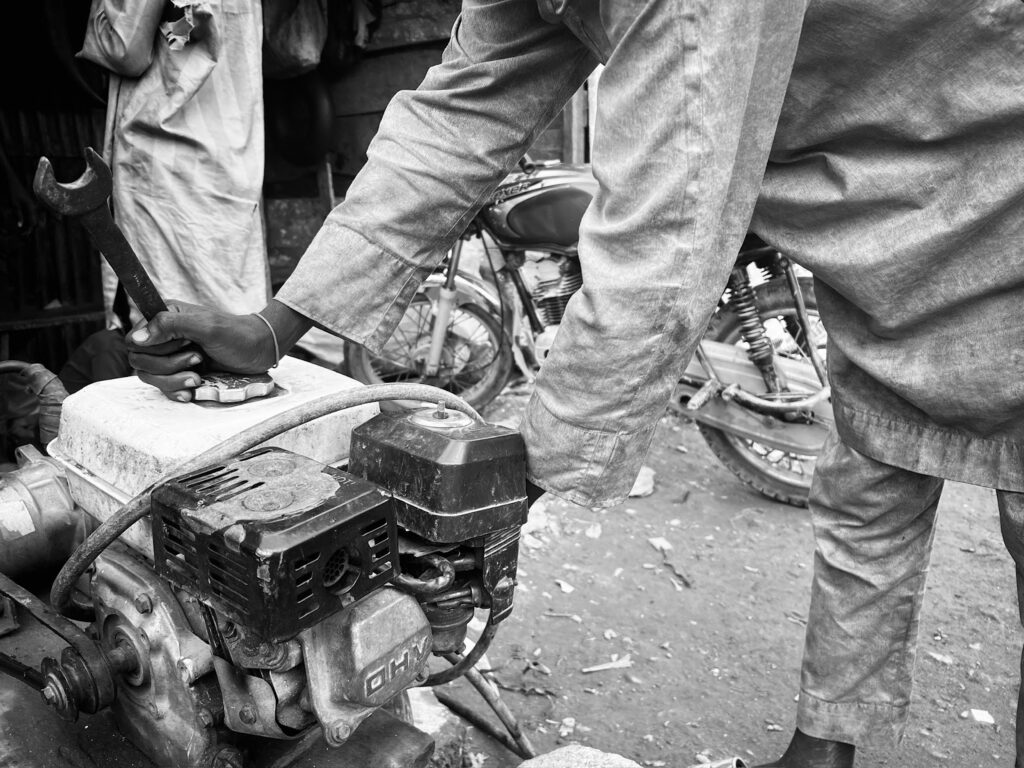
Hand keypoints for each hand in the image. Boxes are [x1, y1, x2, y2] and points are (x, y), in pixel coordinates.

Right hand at [127, 301, 274, 400]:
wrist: (259, 351)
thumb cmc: (236, 334)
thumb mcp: (205, 326)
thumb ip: (169, 326)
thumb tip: (137, 338)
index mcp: (165, 317)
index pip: (134, 340)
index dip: (155, 349)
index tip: (183, 345)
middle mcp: (164, 337)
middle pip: (140, 362)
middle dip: (168, 366)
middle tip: (197, 359)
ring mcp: (171, 356)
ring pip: (150, 377)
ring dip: (173, 380)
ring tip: (198, 377)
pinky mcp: (180, 373)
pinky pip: (164, 388)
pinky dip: (177, 391)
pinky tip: (192, 390)